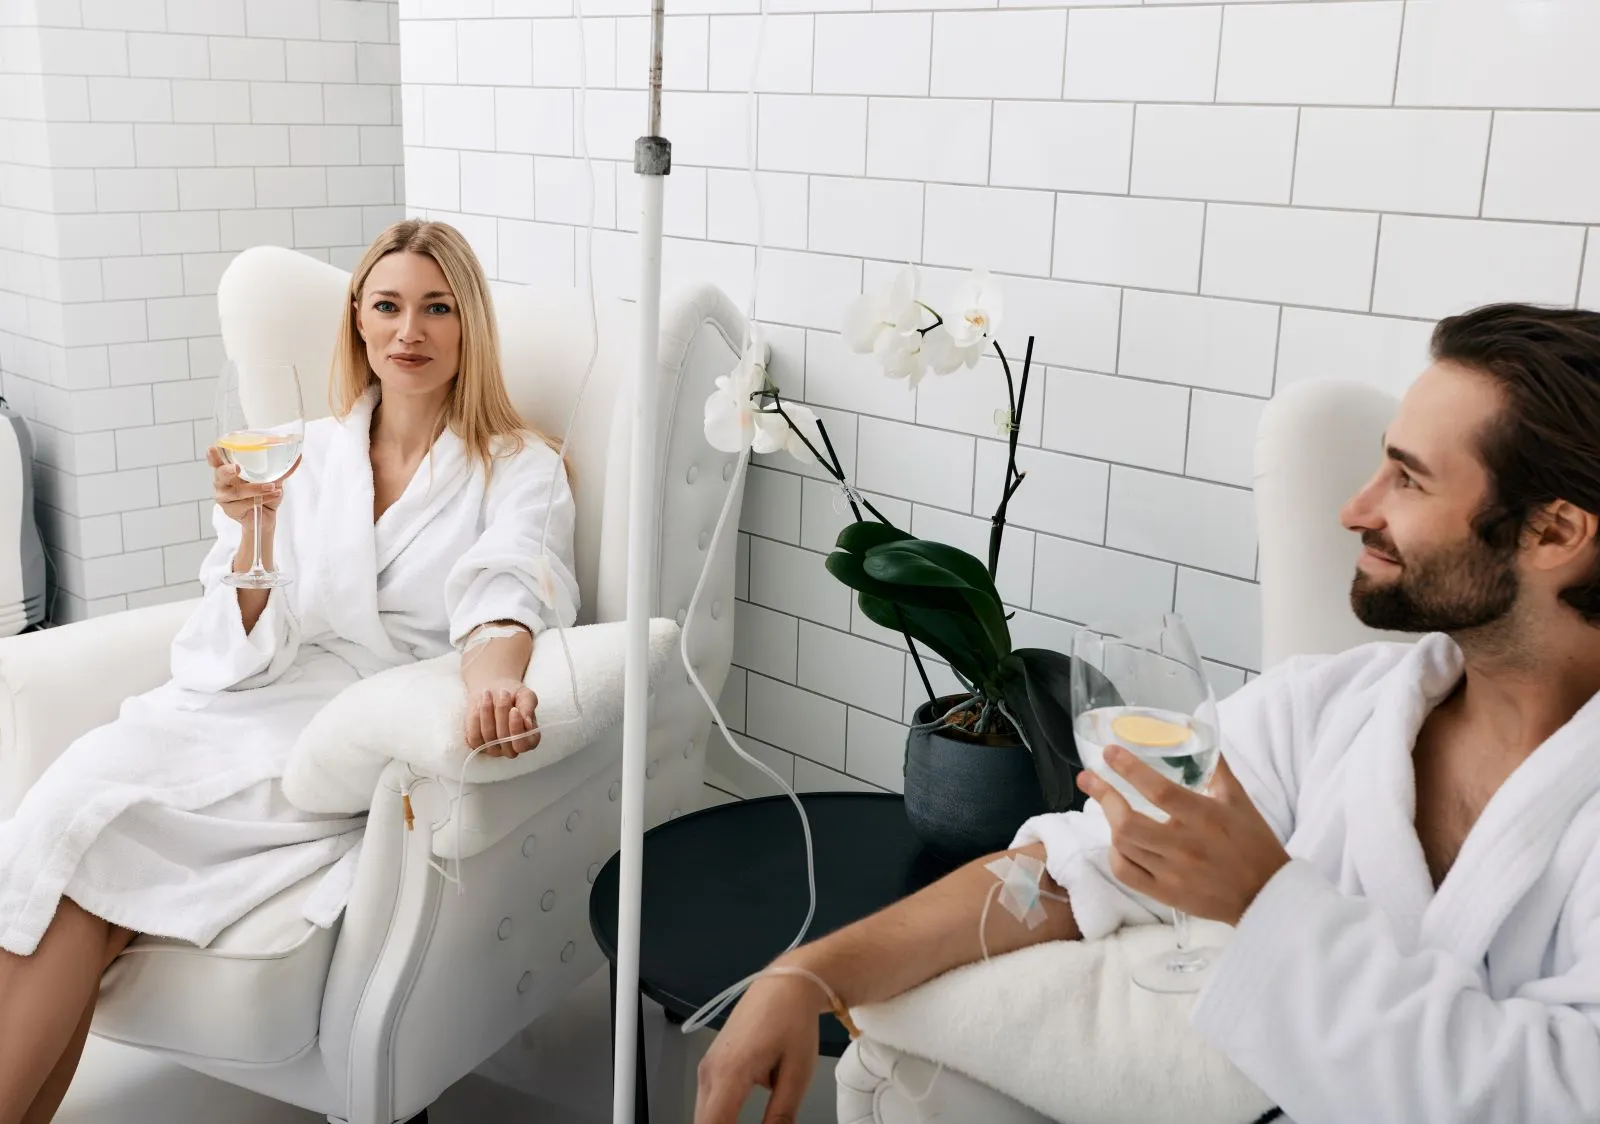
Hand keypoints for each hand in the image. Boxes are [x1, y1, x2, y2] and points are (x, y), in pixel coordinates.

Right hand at [207, 445, 299, 530]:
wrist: (267, 515)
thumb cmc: (266, 492)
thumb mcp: (274, 478)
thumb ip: (281, 468)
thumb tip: (299, 456)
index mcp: (229, 468)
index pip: (216, 459)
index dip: (213, 454)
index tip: (214, 448)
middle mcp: (223, 481)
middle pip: (219, 474)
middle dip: (227, 470)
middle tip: (237, 468)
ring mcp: (224, 496)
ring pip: (237, 491)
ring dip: (256, 488)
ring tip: (273, 486)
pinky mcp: (230, 509)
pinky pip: (244, 503)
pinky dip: (262, 498)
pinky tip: (274, 494)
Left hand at [464, 676, 539, 757]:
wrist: (493, 689)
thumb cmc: (514, 694)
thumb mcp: (526, 696)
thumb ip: (528, 708)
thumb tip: (527, 722)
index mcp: (529, 740)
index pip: (523, 744)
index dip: (517, 729)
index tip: (514, 709)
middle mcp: (512, 749)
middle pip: (505, 739)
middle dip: (502, 713)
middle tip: (503, 693)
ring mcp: (494, 749)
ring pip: (489, 736)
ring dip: (487, 711)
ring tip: (488, 693)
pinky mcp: (477, 745)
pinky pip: (474, 736)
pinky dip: (476, 718)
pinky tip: (479, 704)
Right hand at [696, 974, 821, 1123]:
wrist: (785, 985)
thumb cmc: (793, 1021)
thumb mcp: (797, 1073)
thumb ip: (781, 1114)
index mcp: (731, 1073)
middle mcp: (710, 1071)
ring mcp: (707, 1068)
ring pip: (703, 1116)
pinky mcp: (711, 1066)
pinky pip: (709, 1103)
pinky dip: (720, 1119)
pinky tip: (736, 1123)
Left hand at [1076, 748, 1289, 925]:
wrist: (1267, 894)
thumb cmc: (1254, 843)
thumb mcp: (1239, 799)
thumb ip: (1216, 767)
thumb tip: (1200, 735)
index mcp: (1205, 817)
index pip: (1158, 790)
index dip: (1129, 769)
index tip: (1109, 753)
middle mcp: (1186, 846)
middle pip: (1128, 822)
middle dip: (1103, 796)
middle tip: (1089, 779)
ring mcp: (1173, 873)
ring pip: (1124, 846)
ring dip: (1109, 821)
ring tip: (1106, 804)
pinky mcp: (1167, 894)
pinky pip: (1126, 873)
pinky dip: (1115, 855)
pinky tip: (1118, 842)